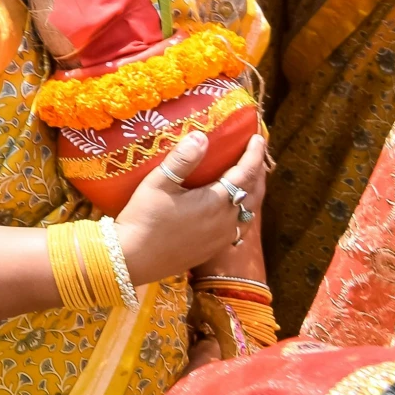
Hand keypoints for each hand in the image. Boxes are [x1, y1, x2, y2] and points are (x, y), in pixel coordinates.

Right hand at [116, 130, 268, 283]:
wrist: (136, 258)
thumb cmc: (144, 217)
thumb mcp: (158, 183)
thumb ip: (182, 159)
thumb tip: (202, 137)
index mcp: (215, 202)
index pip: (244, 174)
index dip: (253, 155)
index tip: (257, 137)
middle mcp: (226, 221)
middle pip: (253, 194)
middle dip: (258, 172)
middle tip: (256, 153)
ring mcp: (222, 238)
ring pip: (248, 212)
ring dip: (252, 192)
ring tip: (249, 176)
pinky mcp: (214, 248)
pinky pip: (239, 226)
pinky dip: (243, 209)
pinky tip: (233, 206)